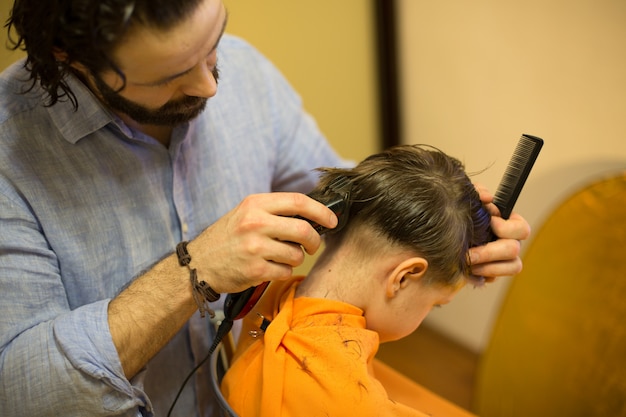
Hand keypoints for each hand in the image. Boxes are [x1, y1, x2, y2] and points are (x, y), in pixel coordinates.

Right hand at [188, 193, 337, 292]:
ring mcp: (255, 247)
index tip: (332, 220)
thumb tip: (312, 216)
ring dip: (296, 258)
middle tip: (312, 245)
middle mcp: (255, 223)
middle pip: (303, 230)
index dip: (321, 211)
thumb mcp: (246, 214)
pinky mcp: (255, 270)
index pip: (298, 201)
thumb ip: (274, 211)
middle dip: (314, 240)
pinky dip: (283, 271)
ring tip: (281, 257)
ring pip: (297, 254)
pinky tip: (270, 268)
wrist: (199, 264)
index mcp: (255, 204)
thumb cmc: (227, 238)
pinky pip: (286, 271)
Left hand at [469, 184, 530, 278]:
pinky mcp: (493, 272)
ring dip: (490, 267)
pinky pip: (497, 278)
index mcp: (509, 224)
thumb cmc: (460, 215)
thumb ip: (476, 192)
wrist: (444, 237)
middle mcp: (511, 242)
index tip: (488, 223)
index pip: (522, 228)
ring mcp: (505, 260)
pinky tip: (468, 271)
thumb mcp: (466, 200)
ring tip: (469, 264)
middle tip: (469, 253)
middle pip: (514, 250)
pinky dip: (484, 276)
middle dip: (490, 252)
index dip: (506, 228)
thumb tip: (488, 197)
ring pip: (513, 266)